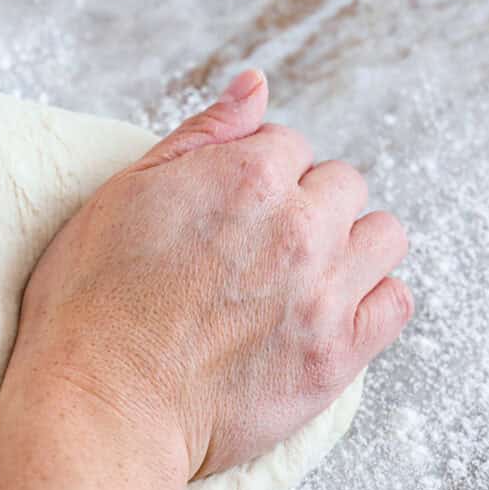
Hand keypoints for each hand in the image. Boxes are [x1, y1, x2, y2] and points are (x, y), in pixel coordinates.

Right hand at [0, 69, 411, 482]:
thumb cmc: (91, 302)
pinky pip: (396, 302)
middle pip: (341, 184)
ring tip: (299, 275)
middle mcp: (298, 226)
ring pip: (382, 236)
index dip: (252, 175)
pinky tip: (324, 312)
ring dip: (349, 245)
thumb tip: (257, 84)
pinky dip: (370, 301)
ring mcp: (324, 293)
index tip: (224, 212)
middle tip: (254, 248)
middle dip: (305, 204)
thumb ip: (201, 134)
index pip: (287, 144)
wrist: (101, 405)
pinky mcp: (337, 356)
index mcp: (246, 176)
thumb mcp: (124, 193)